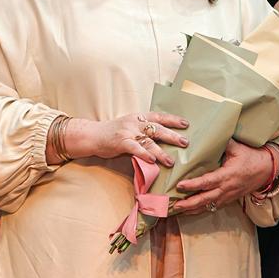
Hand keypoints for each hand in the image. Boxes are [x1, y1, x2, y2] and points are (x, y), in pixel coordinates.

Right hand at [65, 111, 188, 166]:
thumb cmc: (113, 133)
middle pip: (158, 129)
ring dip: (161, 152)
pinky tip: (152, 161)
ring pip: (149, 141)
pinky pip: (135, 149)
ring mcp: (128, 132)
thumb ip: (144, 131)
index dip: (173, 120)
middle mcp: (135, 122)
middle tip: (185, 142)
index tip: (186, 124)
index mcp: (139, 117)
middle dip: (173, 136)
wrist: (93, 135)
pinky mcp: (121, 142)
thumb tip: (162, 139)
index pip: (159, 116)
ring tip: (171, 161)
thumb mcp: (130, 127)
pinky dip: (144, 154)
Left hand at [174, 140, 275, 214]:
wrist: (268, 170)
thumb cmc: (252, 157)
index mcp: (227, 175)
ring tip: (177, 211)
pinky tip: (190, 211)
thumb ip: (223, 143)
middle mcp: (226, 188)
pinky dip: (201, 210)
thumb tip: (207, 133)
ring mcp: (228, 196)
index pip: (207, 182)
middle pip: (205, 199)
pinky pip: (214, 207)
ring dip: (192, 209)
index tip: (180, 185)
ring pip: (208, 206)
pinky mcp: (230, 199)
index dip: (193, 185)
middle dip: (189, 203)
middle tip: (174, 205)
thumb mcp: (238, 148)